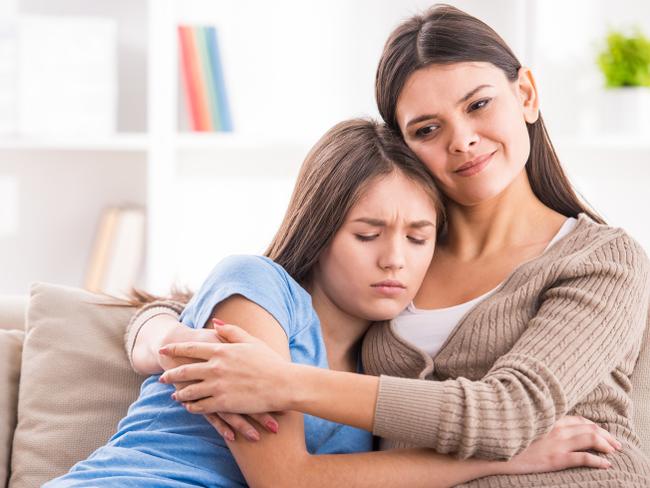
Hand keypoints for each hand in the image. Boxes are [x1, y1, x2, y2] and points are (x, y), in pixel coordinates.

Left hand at [160, 320, 288, 438]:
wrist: (283, 384)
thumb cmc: (270, 361)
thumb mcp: (251, 341)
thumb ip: (231, 331)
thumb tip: (214, 323)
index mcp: (222, 350)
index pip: (191, 348)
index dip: (175, 349)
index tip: (163, 350)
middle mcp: (216, 367)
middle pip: (185, 370)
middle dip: (171, 374)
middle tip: (162, 377)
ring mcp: (218, 386)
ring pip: (190, 391)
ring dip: (180, 393)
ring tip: (175, 395)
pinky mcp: (223, 403)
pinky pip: (201, 406)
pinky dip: (192, 407)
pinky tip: (190, 408)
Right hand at [502, 416, 620, 474]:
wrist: (494, 449)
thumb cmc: (504, 435)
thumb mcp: (522, 422)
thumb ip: (536, 420)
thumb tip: (543, 422)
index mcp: (547, 418)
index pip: (577, 419)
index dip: (592, 425)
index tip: (601, 431)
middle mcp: (555, 427)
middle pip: (588, 427)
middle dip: (605, 435)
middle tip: (615, 443)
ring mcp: (556, 442)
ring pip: (590, 439)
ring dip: (606, 445)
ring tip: (614, 451)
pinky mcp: (556, 458)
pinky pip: (583, 458)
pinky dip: (597, 460)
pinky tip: (605, 464)